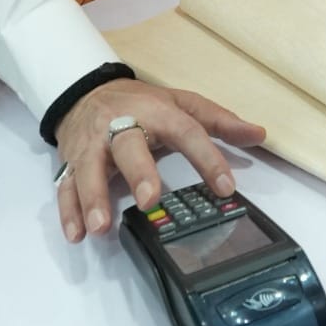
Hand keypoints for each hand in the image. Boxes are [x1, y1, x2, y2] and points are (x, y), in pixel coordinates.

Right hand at [54, 79, 265, 243]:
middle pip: (128, 144)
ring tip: (101, 227)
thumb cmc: (141, 103)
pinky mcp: (71, 161)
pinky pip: (65, 186)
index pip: (186, 131)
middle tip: (148, 200)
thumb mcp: (181, 104)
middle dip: (138, 172)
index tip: (226, 188)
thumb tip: (260, 134)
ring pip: (89, 168)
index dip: (207, 158)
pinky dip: (68, 211)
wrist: (87, 91)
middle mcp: (121, 125)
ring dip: (94, 197)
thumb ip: (219, 121)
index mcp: (155, 111)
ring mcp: (92, 144)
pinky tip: (77, 234)